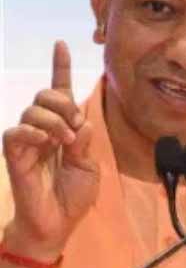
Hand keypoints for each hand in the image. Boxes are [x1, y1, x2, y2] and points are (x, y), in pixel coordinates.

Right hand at [2, 41, 98, 260]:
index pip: (61, 92)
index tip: (61, 44)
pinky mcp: (14, 154)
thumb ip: (85, 142)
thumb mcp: (88, 166)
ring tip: (66, 141)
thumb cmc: (73, 195)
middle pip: (47, 94)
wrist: (57, 223)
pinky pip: (16, 130)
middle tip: (77, 128)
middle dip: (65, 103)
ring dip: (55, 120)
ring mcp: (28, 140)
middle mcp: (44, 129)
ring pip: (33, 108)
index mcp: (64, 128)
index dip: (60, 67)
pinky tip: (46, 142)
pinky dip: (34, 131)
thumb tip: (81, 119)